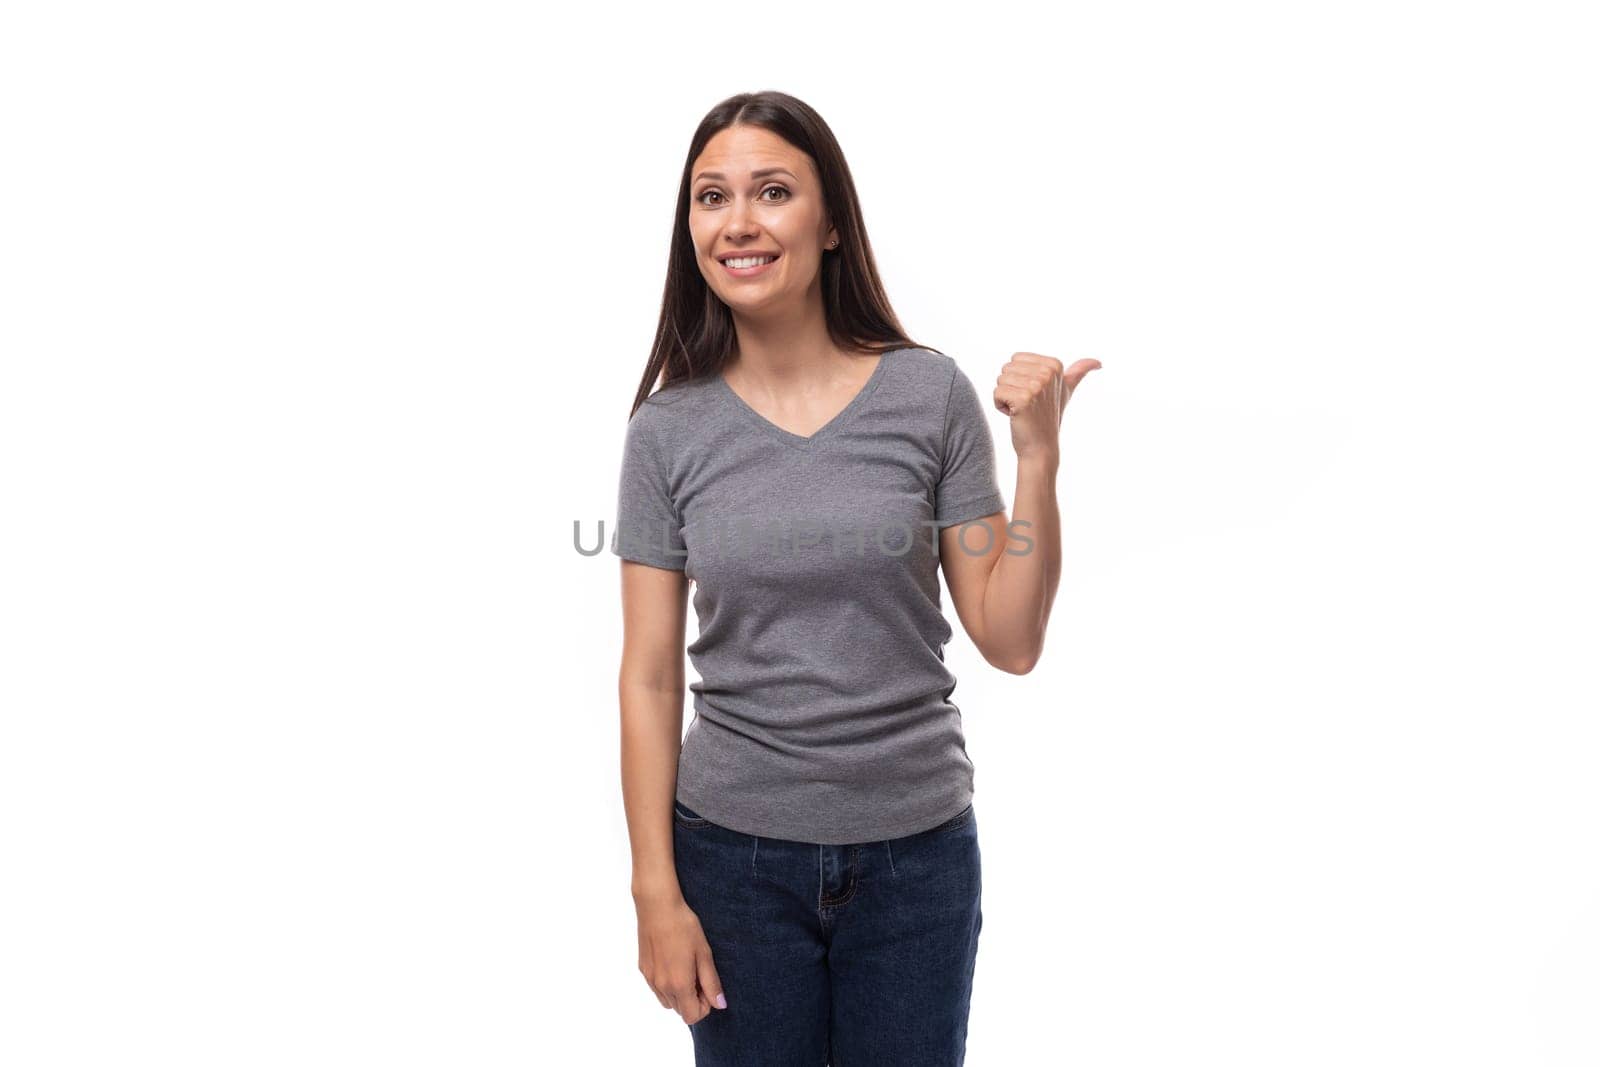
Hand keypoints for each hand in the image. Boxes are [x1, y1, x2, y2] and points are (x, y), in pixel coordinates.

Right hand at [636, 894, 727, 1024]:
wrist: (657, 906)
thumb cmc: (684, 927)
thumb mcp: (704, 954)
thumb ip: (711, 982)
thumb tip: (720, 1005)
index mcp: (678, 984)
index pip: (691, 1016)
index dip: (704, 1006)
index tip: (707, 986)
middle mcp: (661, 986)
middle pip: (679, 1010)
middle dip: (692, 999)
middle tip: (699, 974)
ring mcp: (650, 979)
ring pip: (667, 1001)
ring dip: (679, 994)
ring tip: (686, 968)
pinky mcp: (643, 970)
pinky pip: (656, 988)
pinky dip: (667, 984)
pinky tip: (673, 961)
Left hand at [994, 351, 1100, 460]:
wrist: (1041, 446)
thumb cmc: (1049, 417)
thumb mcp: (1066, 391)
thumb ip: (1079, 373)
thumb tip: (1099, 363)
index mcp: (1055, 365)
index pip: (1015, 359)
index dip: (1020, 378)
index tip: (1034, 394)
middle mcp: (1047, 373)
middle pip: (1006, 368)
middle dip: (1012, 387)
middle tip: (1028, 404)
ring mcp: (1036, 386)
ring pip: (1000, 380)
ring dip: (1006, 397)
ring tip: (1022, 409)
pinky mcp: (1023, 399)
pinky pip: (997, 393)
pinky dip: (1000, 406)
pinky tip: (1016, 415)